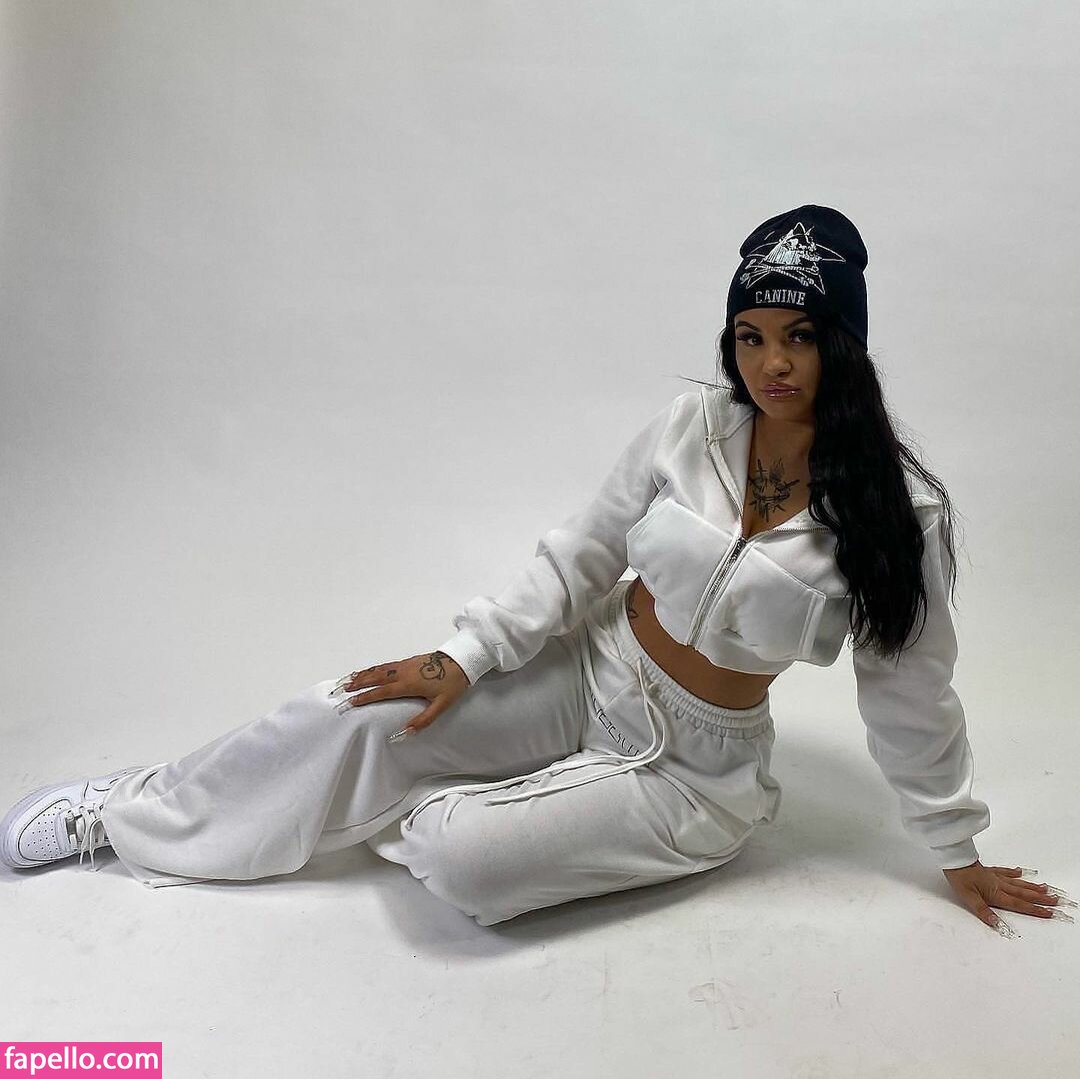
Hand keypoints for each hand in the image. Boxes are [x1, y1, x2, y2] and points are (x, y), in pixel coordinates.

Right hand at [329, 650, 470, 738]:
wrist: (461, 662)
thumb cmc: (452, 684)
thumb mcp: (441, 706)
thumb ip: (422, 720)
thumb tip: (404, 733)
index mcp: (408, 684)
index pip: (382, 692)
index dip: (365, 697)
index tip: (351, 702)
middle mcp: (403, 673)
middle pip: (375, 678)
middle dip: (358, 684)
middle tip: (341, 690)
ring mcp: (405, 665)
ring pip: (379, 670)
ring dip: (363, 675)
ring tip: (348, 680)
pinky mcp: (408, 661)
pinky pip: (386, 665)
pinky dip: (374, 668)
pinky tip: (369, 671)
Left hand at [942, 861, 1073, 936]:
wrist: (953, 859)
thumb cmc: (960, 878)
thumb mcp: (969, 898)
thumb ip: (983, 911)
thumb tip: (997, 924)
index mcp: (996, 894)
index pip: (1019, 904)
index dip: (1034, 909)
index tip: (1050, 913)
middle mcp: (999, 885)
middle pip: (1023, 894)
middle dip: (1041, 899)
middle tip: (1057, 901)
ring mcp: (995, 876)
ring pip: (1018, 883)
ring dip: (1032, 887)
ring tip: (1046, 889)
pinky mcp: (989, 870)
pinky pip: (1005, 872)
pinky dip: (1014, 873)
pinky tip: (1021, 872)